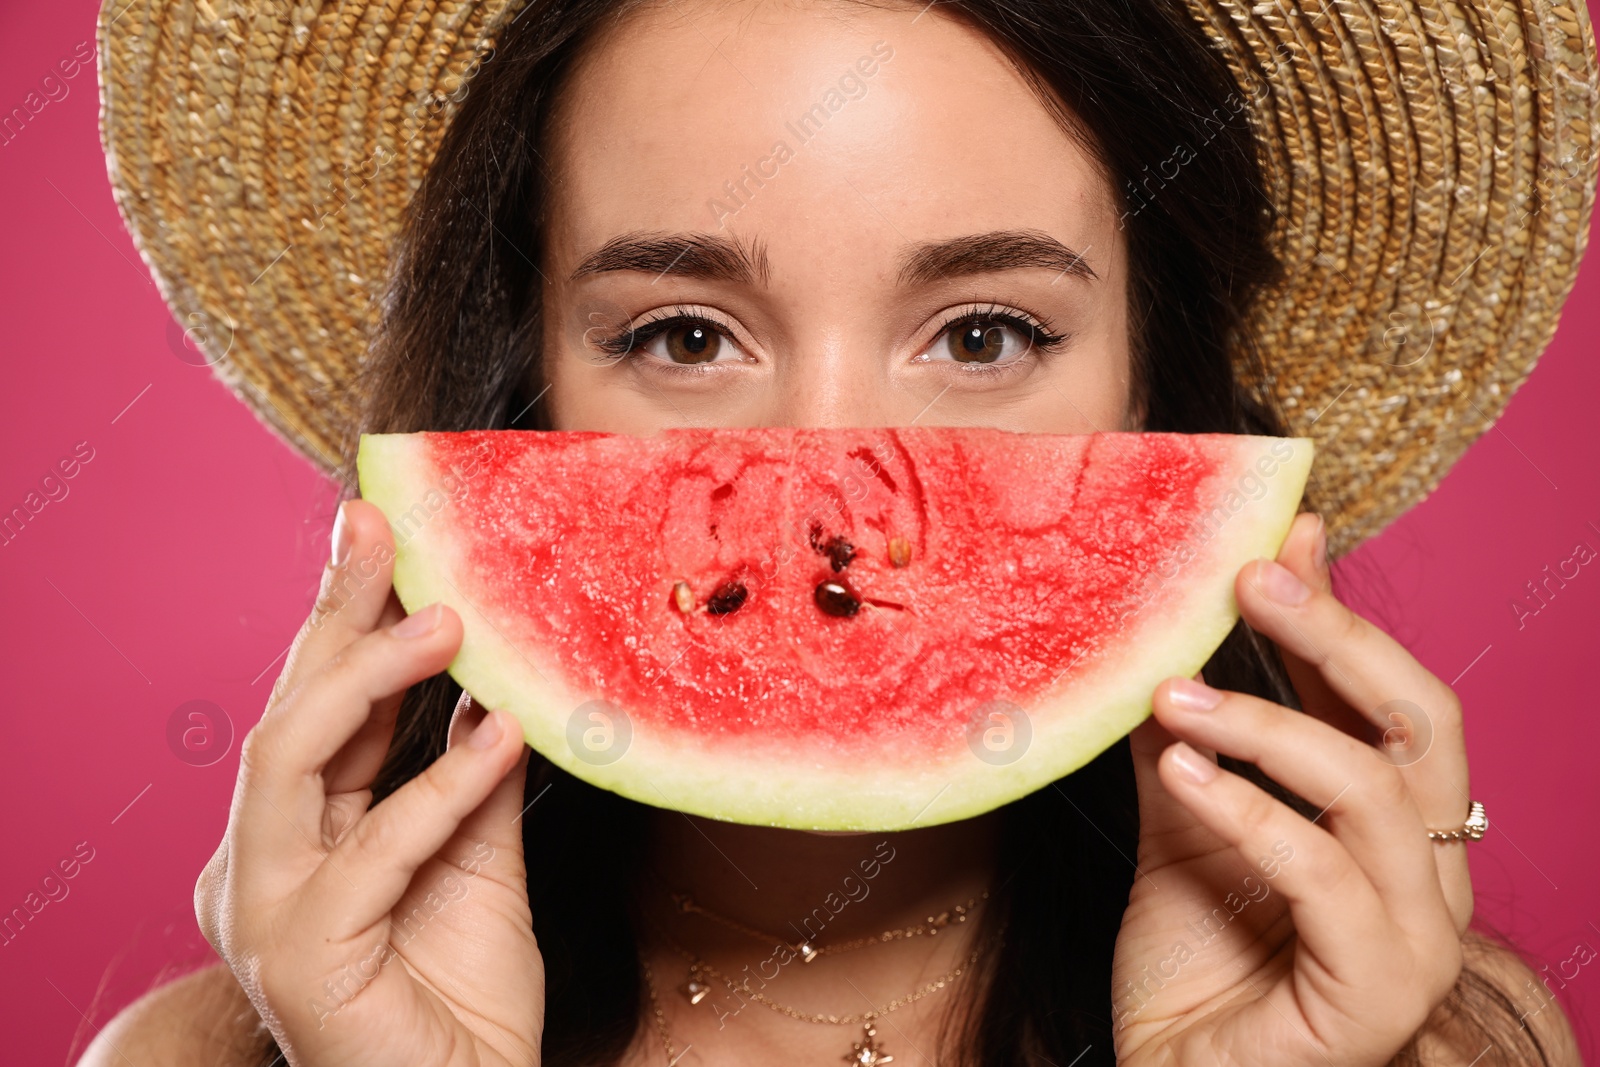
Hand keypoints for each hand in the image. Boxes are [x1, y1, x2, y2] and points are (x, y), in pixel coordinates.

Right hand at [195, 499, 541, 1066]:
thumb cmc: (461, 995)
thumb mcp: (478, 858)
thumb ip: (474, 775)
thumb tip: (489, 681)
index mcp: (290, 840)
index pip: (312, 711)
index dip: (340, 620)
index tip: (373, 533)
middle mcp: (255, 867)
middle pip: (286, 714)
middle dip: (333, 615)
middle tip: (381, 531)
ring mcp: (266, 913)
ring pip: (289, 760)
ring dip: (369, 681)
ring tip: (448, 622)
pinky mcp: (301, 956)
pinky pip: (374, 848)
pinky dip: (441, 786)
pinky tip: (502, 738)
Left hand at [1112, 511, 1470, 1065]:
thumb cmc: (1190, 962)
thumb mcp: (1183, 821)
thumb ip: (1192, 735)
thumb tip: (1173, 629)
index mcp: (1382, 824)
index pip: (1380, 697)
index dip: (1335, 614)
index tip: (1279, 534)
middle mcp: (1424, 872)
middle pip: (1421, 722)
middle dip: (1337, 637)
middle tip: (1250, 578)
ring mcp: (1417, 934)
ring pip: (1376, 791)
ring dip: (1267, 727)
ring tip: (1173, 694)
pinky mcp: (1382, 989)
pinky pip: (1327, 875)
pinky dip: (1251, 812)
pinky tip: (1181, 772)